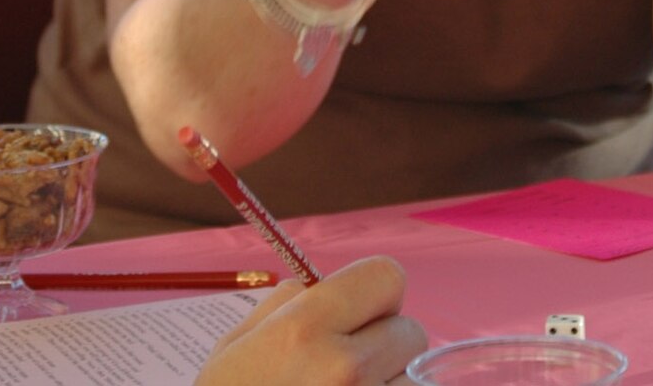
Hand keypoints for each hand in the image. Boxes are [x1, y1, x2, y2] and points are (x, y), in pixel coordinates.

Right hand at [197, 257, 428, 385]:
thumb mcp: (235, 349)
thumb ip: (283, 306)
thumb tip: (321, 286)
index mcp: (304, 330)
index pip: (387, 277)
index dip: (374, 293)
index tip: (358, 312)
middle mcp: (345, 368)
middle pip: (411, 332)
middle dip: (385, 345)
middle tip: (347, 370)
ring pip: (417, 380)